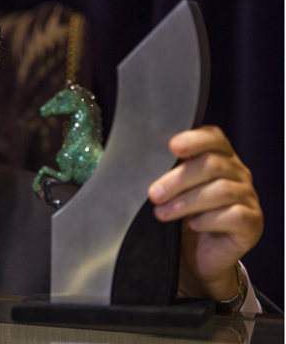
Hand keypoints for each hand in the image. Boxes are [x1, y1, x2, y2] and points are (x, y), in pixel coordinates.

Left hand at [148, 126, 262, 299]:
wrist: (196, 256)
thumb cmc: (182, 218)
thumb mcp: (172, 194)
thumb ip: (165, 176)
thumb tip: (141, 166)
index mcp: (219, 158)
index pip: (213, 137)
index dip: (194, 139)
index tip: (173, 146)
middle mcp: (238, 173)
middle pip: (212, 165)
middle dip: (178, 180)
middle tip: (154, 194)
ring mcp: (248, 197)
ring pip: (221, 190)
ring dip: (186, 202)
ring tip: (162, 213)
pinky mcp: (252, 223)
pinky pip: (234, 215)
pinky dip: (210, 220)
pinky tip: (194, 225)